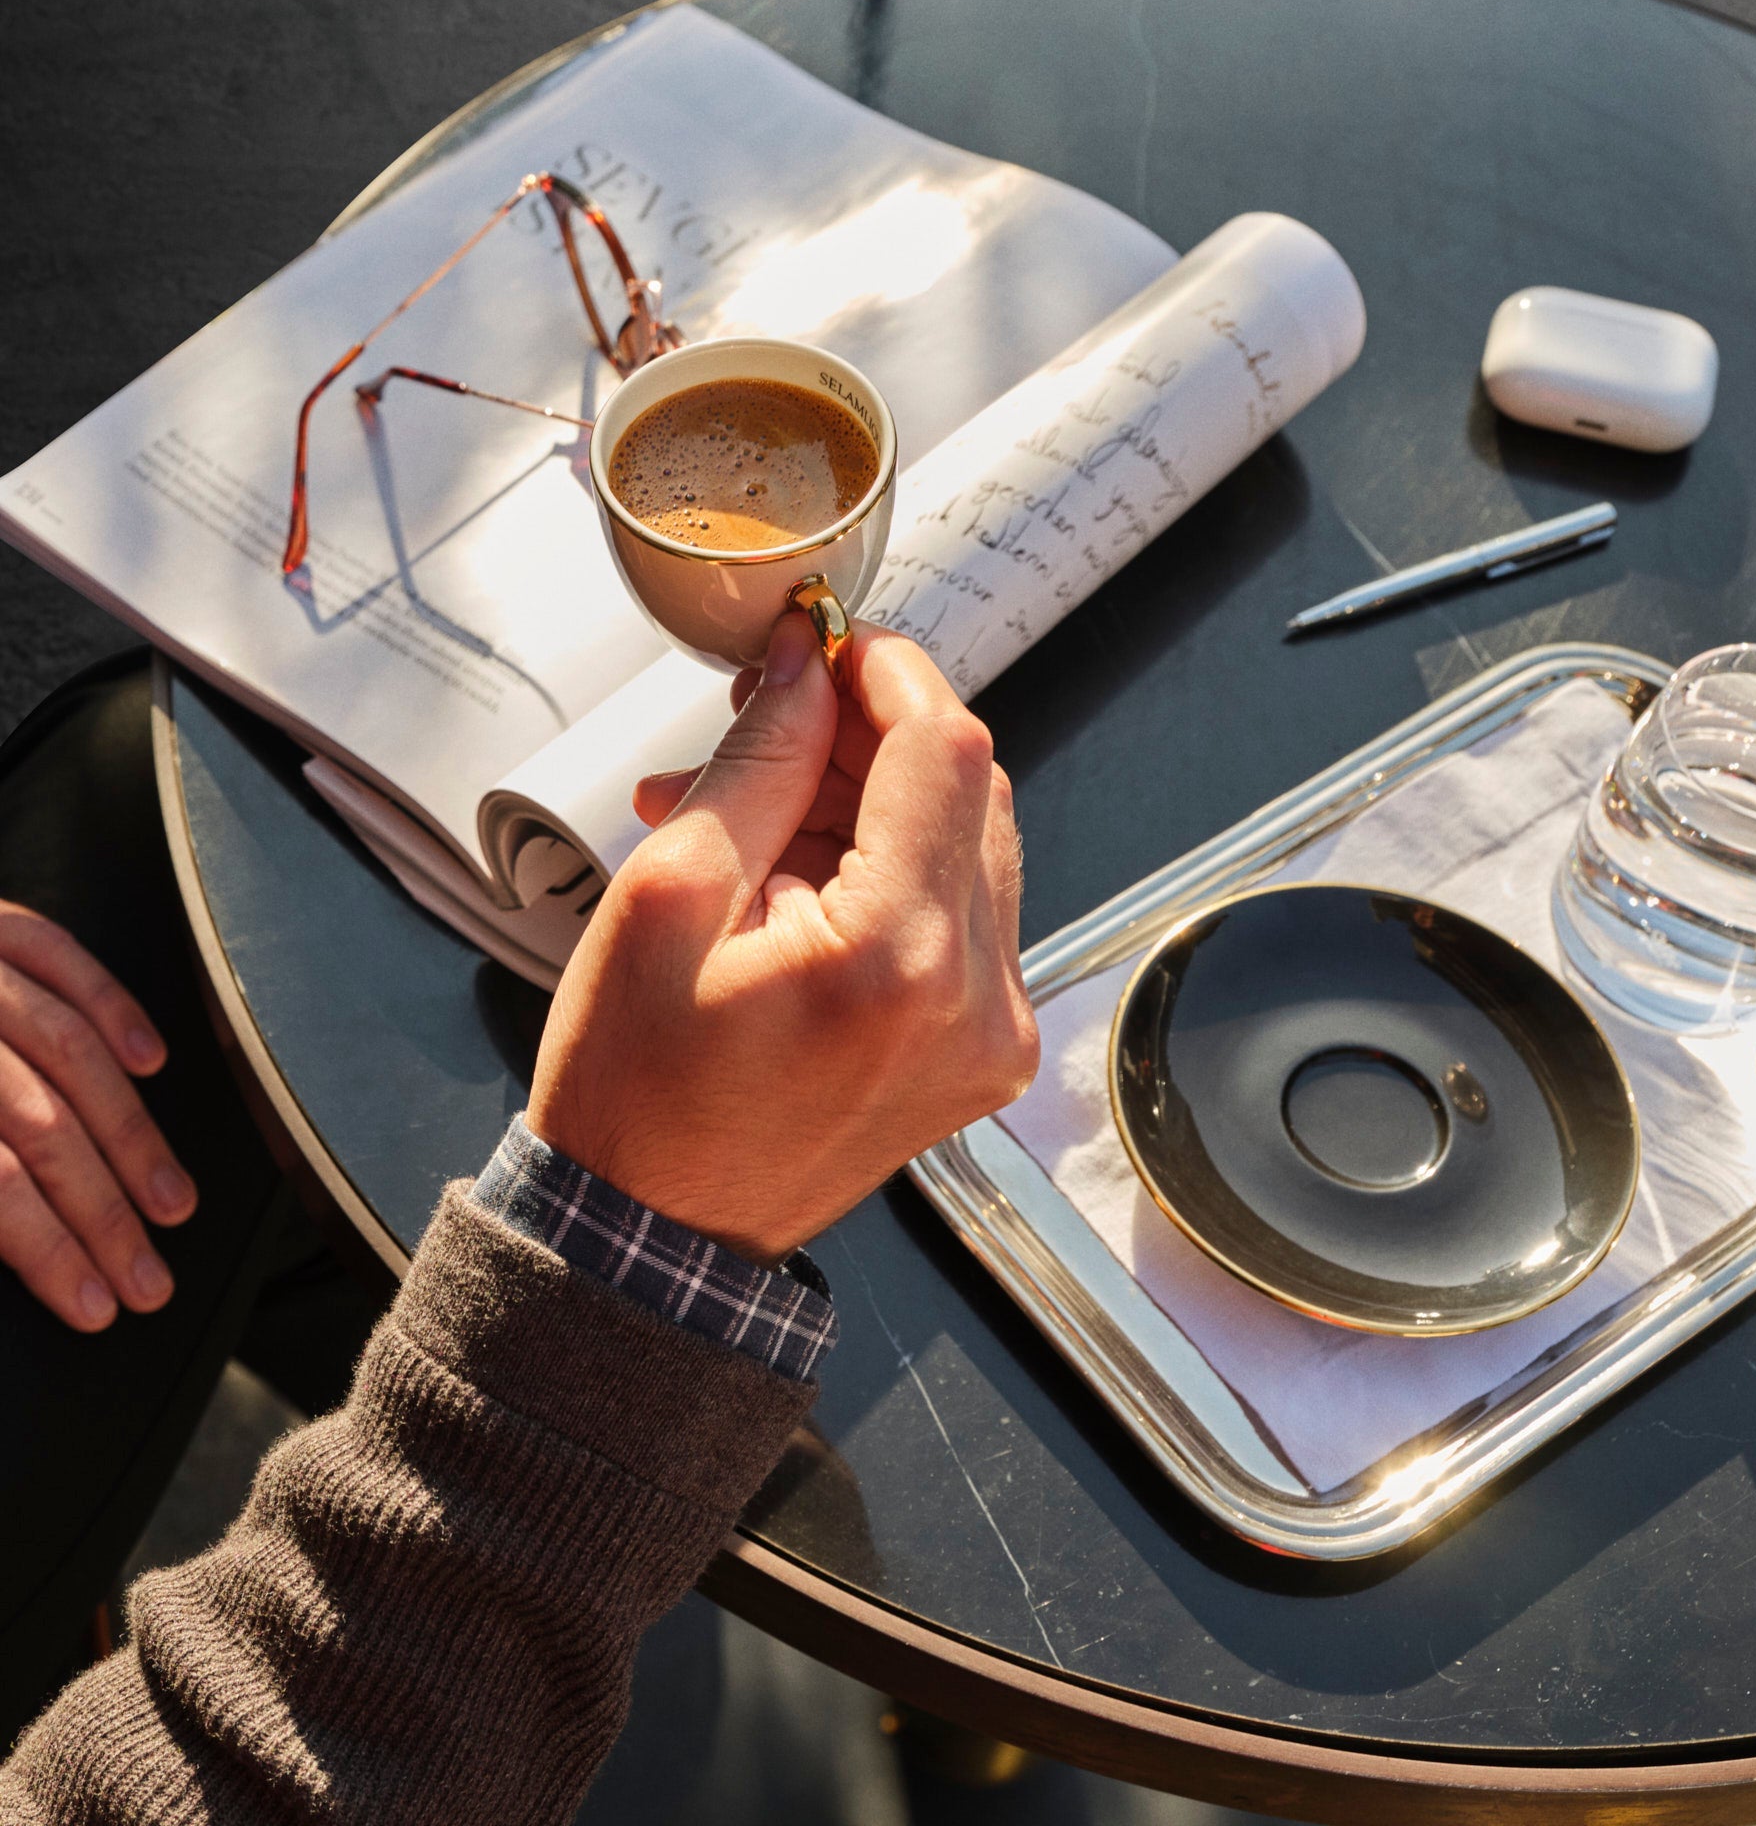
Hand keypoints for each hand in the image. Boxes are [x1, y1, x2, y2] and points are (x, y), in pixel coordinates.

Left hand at [0, 905, 196, 1330]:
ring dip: (131, 1133)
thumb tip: (7, 1247)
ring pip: (68, 1050)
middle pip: (39, 1124)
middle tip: (150, 1280)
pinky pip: (57, 953)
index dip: (46, 1250)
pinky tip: (150, 1061)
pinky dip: (113, 1006)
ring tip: (172, 1203)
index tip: (93, 1306)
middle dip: (105, 1212)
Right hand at [528, 616, 1036, 1263]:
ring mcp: (990, 1034)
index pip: (943, 748)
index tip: (824, 642)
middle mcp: (974, 999)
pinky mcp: (981, 1051)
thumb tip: (806, 665)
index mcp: (899, 958)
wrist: (651, 1241)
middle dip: (868, 733)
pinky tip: (790, 868)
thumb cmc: (636, 1097)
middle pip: (968, 787)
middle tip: (768, 716)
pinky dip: (887, 867)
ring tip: (748, 806)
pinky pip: (960, 912)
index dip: (884, 672)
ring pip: (968, 841)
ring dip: (869, 798)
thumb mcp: (667, 896)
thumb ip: (758, 760)